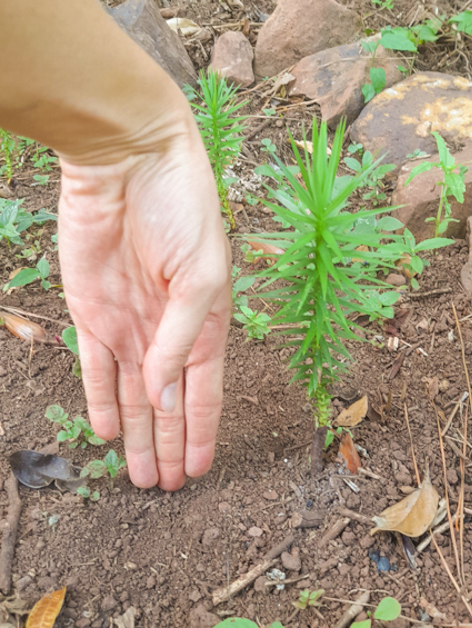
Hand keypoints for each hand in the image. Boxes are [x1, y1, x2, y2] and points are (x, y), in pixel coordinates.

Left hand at [58, 114, 231, 489]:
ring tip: (138, 473)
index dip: (202, 431)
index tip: (200, 470)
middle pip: (167, 401)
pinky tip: (106, 428)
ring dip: (136, 433)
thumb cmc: (181, 209)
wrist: (128, 161)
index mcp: (205, 319)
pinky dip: (100, 397)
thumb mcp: (199, 277)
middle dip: (167, 444)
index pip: (205, 390)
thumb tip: (168, 398)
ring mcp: (128, 322)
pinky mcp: (91, 311)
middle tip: (166, 487)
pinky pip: (95, 366)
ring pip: (132, 392)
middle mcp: (166, 328)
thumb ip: (182, 341)